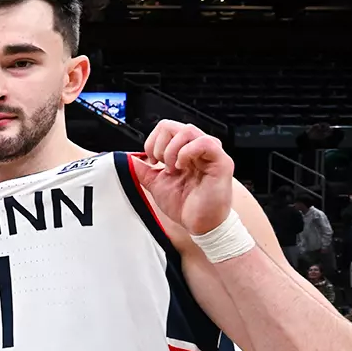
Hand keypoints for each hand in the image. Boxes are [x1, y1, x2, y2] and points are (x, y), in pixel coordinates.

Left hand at [139, 121, 235, 236]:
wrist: (200, 224)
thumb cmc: (186, 206)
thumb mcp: (157, 184)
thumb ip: (143, 171)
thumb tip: (129, 159)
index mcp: (185, 151)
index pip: (166, 128)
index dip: (153, 142)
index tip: (152, 161)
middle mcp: (198, 149)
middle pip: (174, 126)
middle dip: (160, 146)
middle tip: (161, 165)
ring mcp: (211, 153)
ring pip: (188, 130)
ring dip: (172, 150)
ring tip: (173, 169)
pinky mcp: (221, 162)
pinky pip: (205, 142)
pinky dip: (187, 152)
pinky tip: (182, 167)